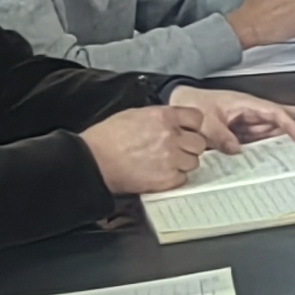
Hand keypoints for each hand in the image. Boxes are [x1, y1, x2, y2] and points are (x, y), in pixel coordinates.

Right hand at [81, 104, 208, 194]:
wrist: (94, 161)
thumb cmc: (108, 137)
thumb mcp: (135, 115)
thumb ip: (160, 117)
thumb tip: (173, 121)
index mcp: (164, 117)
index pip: (197, 118)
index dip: (192, 125)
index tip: (186, 130)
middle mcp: (172, 136)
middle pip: (199, 142)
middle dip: (189, 146)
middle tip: (177, 149)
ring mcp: (171, 159)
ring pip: (193, 162)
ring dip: (183, 163)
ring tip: (166, 163)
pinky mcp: (167, 179)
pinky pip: (183, 178)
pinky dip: (175, 178)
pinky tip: (161, 173)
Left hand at [171, 89, 294, 150]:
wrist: (182, 103)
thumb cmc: (194, 104)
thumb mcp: (206, 122)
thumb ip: (222, 136)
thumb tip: (238, 150)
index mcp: (249, 104)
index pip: (277, 114)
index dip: (291, 126)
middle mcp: (255, 112)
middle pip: (291, 116)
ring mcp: (254, 122)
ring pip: (283, 129)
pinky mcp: (248, 132)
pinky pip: (268, 139)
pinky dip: (281, 146)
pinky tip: (288, 156)